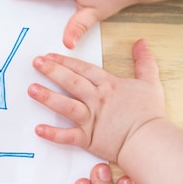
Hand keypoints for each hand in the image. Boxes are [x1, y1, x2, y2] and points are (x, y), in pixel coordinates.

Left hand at [27, 39, 165, 162]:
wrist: (150, 141)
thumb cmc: (149, 113)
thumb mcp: (150, 82)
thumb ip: (144, 61)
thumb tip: (141, 42)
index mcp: (108, 86)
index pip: (83, 69)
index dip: (65, 61)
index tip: (49, 55)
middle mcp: (97, 100)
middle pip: (71, 82)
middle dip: (52, 71)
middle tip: (36, 62)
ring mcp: (90, 119)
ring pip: (66, 105)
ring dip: (48, 97)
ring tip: (32, 89)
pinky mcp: (88, 138)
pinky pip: (67, 136)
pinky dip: (53, 134)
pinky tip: (38, 129)